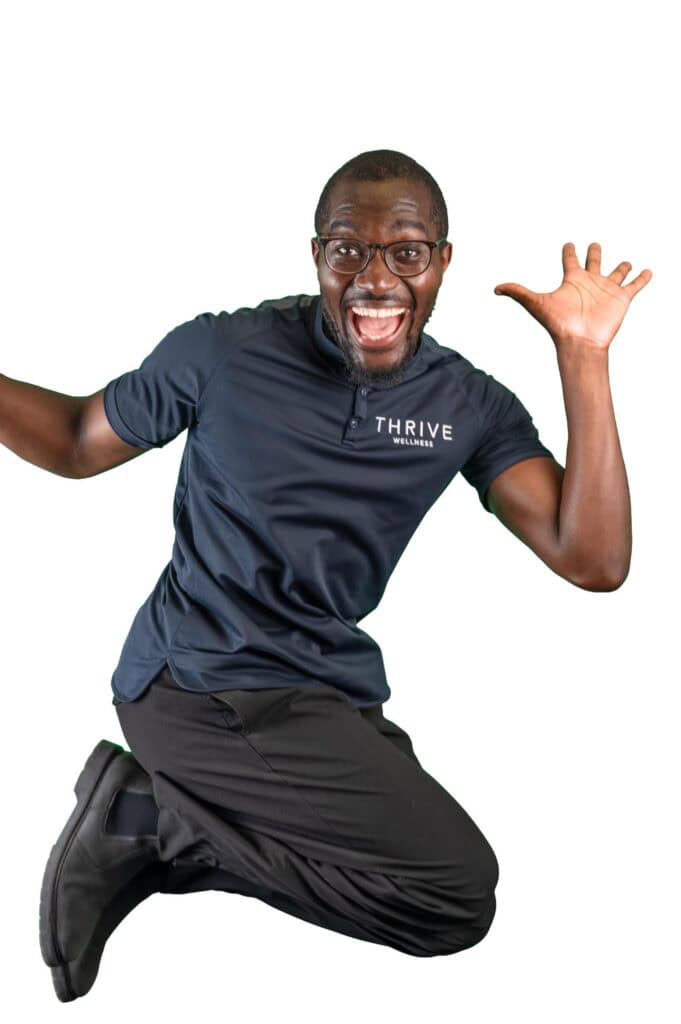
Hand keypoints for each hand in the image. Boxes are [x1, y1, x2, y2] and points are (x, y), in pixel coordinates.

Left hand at [493, 242, 652, 349]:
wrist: (579, 342)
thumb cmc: (558, 324)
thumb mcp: (536, 302)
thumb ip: (517, 292)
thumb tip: (494, 288)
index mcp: (572, 280)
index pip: (570, 260)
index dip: (569, 251)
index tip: (568, 244)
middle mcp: (590, 283)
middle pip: (594, 262)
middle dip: (594, 252)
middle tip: (594, 244)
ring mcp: (607, 291)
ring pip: (617, 273)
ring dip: (622, 267)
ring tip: (627, 263)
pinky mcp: (621, 299)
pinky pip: (635, 286)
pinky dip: (642, 278)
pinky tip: (647, 272)